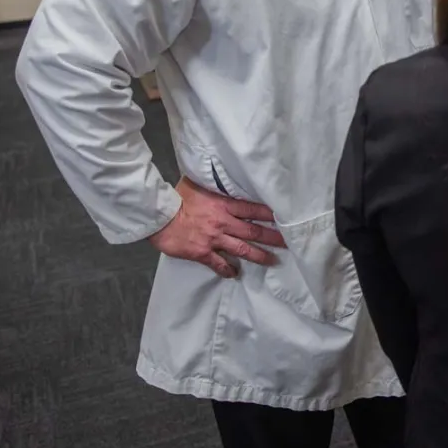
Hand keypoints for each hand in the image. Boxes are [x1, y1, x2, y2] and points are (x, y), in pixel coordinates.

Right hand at [148, 177, 285, 277]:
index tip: (284, 218)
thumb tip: (216, 173)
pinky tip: (234, 274)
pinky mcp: (203, 253)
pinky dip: (228, 269)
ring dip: (258, 255)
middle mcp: (224, 223)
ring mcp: (214, 239)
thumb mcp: (196, 184)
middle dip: (272, 237)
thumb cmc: (177, 198)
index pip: (253, 209)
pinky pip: (219, 264)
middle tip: (287, 242)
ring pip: (242, 249)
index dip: (270, 214)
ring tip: (272, 260)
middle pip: (254, 231)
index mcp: (224, 205)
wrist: (160, 217)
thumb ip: (211, 185)